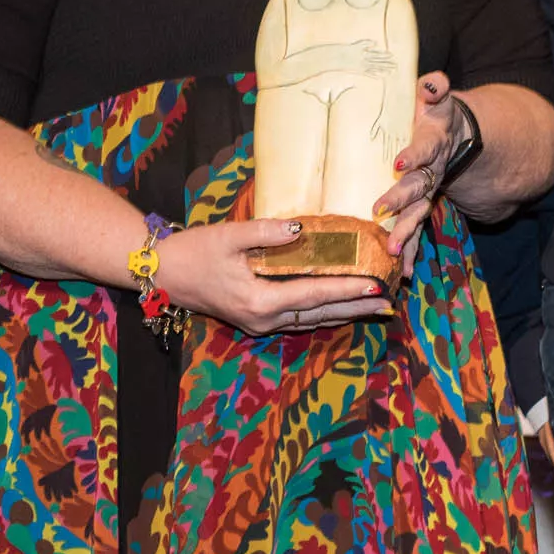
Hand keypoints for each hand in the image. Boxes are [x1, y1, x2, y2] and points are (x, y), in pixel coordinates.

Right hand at [154, 218, 390, 335]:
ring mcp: (260, 324)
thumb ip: (266, 231)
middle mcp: (264, 319)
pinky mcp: (257, 320)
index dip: (347, 289)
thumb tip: (300, 229)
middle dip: (356, 308)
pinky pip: (299, 319)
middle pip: (320, 314)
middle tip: (389, 302)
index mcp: (259, 299)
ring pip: (312, 320)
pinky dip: (324, 312)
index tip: (375, 285)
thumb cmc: (195, 251)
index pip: (313, 294)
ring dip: (345, 313)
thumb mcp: (229, 235)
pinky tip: (342, 307)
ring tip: (376, 308)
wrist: (163, 274)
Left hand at [371, 73, 471, 273]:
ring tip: (393, 251)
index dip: (413, 155)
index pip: (423, 150)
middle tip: (380, 211)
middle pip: (419, 187)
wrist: (458, 135)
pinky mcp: (424, 204)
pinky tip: (402, 272)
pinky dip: (412, 251)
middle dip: (401, 200)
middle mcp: (433, 170)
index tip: (398, 162)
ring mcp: (430, 190)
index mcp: (433, 143)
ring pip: (419, 213)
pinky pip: (418, 229)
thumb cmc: (436, 113)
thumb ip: (435, 88)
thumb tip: (434, 81)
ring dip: (407, 232)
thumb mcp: (436, 97)